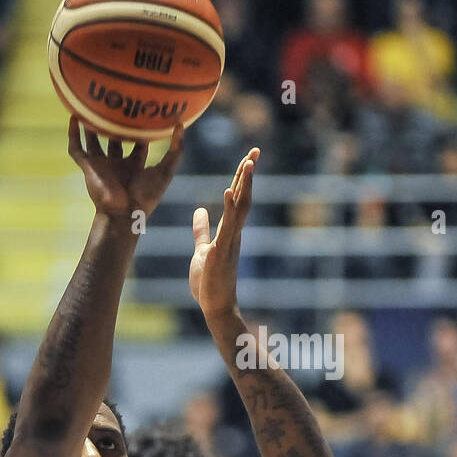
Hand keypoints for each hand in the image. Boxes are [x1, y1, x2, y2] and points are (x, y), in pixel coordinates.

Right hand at [68, 117, 183, 218]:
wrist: (124, 212)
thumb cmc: (146, 196)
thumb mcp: (165, 171)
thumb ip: (175, 151)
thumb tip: (180, 126)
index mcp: (135, 167)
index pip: (139, 145)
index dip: (143, 131)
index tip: (146, 114)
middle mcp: (118, 164)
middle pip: (116, 141)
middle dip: (117, 127)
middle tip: (119, 105)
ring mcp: (102, 165)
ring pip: (94, 141)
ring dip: (92, 126)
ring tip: (91, 106)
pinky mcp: (88, 167)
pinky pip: (76, 148)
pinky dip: (73, 134)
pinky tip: (73, 118)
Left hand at [190, 147, 257, 317]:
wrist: (215, 306)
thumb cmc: (210, 281)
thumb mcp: (202, 249)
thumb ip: (201, 229)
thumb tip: (201, 210)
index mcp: (229, 230)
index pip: (237, 197)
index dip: (242, 177)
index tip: (249, 157)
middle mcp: (234, 232)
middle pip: (244, 196)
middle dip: (248, 174)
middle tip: (255, 151)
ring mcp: (231, 240)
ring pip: (241, 207)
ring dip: (244, 185)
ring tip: (248, 163)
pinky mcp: (223, 250)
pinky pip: (228, 225)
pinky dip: (229, 208)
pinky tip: (228, 192)